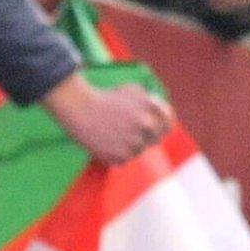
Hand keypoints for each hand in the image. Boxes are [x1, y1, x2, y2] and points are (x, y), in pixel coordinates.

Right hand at [41, 73, 173, 165]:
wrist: (81, 109)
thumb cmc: (106, 97)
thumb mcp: (133, 90)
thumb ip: (152, 102)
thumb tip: (162, 114)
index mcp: (151, 108)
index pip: (168, 125)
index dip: (163, 127)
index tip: (156, 128)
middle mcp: (146, 125)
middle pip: (155, 140)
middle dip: (145, 136)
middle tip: (129, 131)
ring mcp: (134, 142)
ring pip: (138, 150)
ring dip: (129, 145)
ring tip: (112, 133)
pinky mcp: (121, 156)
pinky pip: (125, 159)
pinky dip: (117, 154)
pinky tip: (106, 142)